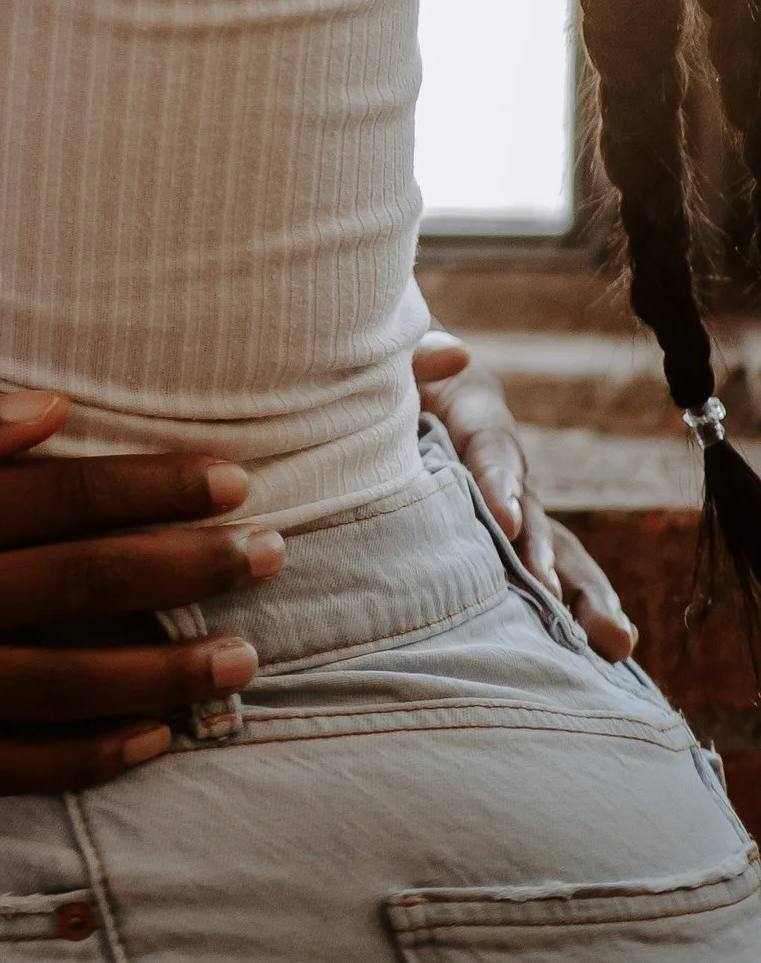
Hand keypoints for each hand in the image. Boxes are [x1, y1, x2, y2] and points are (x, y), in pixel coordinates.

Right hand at [0, 369, 281, 793]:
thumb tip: (46, 413)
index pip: (62, 500)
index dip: (155, 488)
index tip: (231, 476)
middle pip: (82, 591)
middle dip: (187, 570)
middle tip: (272, 553)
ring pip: (63, 691)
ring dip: (161, 674)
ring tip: (239, 659)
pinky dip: (80, 761)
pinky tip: (143, 745)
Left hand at [414, 330, 635, 660]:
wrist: (396, 389)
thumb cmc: (392, 374)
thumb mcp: (398, 359)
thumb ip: (416, 357)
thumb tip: (455, 353)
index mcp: (475, 413)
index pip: (490, 446)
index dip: (499, 482)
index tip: (504, 521)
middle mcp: (506, 467)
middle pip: (535, 510)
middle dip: (548, 556)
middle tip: (552, 594)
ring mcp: (513, 509)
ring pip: (556, 552)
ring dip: (584, 596)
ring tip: (615, 642)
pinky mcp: (508, 542)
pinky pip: (547, 575)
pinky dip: (576, 611)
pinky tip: (609, 653)